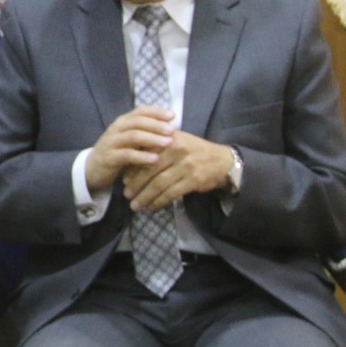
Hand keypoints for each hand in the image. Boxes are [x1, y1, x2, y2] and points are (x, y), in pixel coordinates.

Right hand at [84, 105, 174, 193]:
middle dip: (157, 125)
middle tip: (173, 130)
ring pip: (133, 136)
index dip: (156, 111)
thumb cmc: (118, 153)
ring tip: (168, 143)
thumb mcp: (131, 141)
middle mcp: (116, 129)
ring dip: (152, 139)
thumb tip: (172, 128)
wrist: (92, 169)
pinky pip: (127, 155)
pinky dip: (142, 156)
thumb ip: (146, 133)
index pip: (140, 111)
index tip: (173, 116)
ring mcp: (111, 142)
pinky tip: (155, 159)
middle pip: (138, 121)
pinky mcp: (109, 158)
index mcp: (123, 122)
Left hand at [121, 132, 235, 211]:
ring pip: (159, 184)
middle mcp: (176, 150)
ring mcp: (186, 165)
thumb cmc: (192, 151)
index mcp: (168, 139)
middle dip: (136, 185)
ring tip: (135, 205)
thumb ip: (154, 149)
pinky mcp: (193, 180)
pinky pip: (171, 193)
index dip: (132, 170)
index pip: (144, 155)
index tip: (124, 181)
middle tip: (126, 195)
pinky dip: (159, 202)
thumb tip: (128, 167)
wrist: (222, 160)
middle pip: (149, 171)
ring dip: (145, 197)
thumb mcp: (174, 142)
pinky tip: (152, 207)